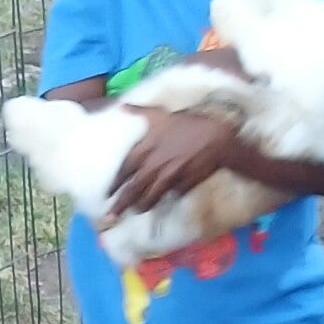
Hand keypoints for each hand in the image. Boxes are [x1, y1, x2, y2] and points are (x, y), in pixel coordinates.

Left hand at [104, 109, 242, 219]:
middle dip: (121, 204)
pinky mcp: (181, 187)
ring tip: (136, 211)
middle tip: (110, 216)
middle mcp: (153, 167)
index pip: (124, 170)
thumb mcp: (161, 115)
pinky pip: (170, 196)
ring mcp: (167, 179)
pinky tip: (161, 203)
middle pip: (133, 189)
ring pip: (150, 197)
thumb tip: (122, 107)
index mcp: (145, 150)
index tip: (107, 192)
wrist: (216, 139)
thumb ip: (140, 112)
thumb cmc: (188, 125)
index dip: (114, 183)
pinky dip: (165, 199)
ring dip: (141, 206)